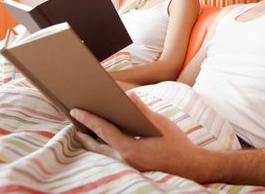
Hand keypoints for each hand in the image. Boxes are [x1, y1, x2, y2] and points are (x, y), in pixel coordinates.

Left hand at [70, 91, 205, 177]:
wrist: (190, 166)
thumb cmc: (177, 144)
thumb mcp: (160, 123)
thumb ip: (142, 110)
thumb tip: (128, 96)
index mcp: (130, 149)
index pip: (103, 131)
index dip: (88, 119)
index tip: (76, 111)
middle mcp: (125, 160)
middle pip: (97, 146)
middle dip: (84, 133)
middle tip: (74, 121)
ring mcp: (128, 166)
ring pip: (103, 153)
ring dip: (93, 142)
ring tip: (84, 131)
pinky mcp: (133, 167)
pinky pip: (112, 156)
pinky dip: (105, 147)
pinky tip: (105, 140)